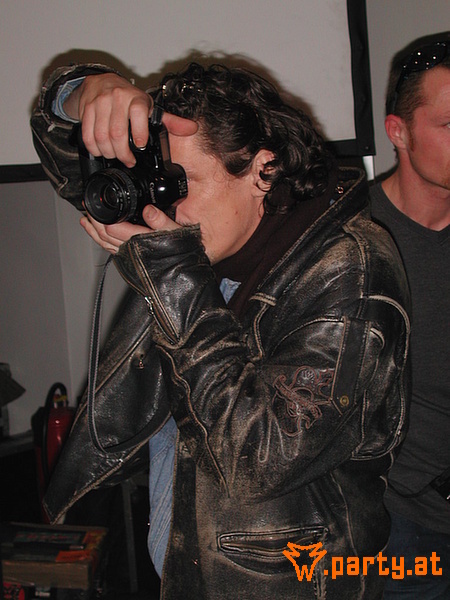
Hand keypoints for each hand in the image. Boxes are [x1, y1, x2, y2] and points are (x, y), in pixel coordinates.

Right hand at [63, 72, 196, 166]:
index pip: (137, 113)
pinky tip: (100, 151)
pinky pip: (87, 135)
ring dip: (108, 153)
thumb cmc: (128, 99)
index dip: (138, 133)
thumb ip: (170, 121)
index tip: (140, 146)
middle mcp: (117, 98)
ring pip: (100, 136)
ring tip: (114, 156)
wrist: (101, 82)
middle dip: (122, 153)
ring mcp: (99, 103)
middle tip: (128, 160)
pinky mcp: (86, 109)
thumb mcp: (150, 107)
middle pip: (116, 133)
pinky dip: (93, 148)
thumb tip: (192, 129)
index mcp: (135, 98)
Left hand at [80, 205, 179, 253]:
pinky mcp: (131, 261)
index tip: (95, 206)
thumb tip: (148, 210)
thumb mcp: (176, 232)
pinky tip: (100, 236)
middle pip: (104, 236)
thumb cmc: (182, 253)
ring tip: (86, 221)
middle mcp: (131, 250)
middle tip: (87, 209)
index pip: (113, 227)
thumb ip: (162, 221)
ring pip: (105, 245)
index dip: (101, 217)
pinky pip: (111, 250)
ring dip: (93, 233)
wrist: (185, 274)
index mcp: (140, 240)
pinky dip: (101, 242)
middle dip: (94, 222)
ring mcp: (129, 257)